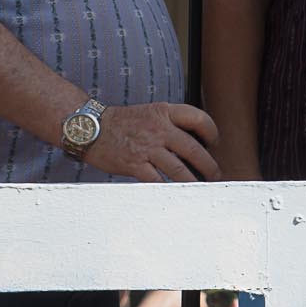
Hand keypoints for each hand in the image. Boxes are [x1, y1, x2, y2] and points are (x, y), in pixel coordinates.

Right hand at [82, 101, 220, 182]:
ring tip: (201, 189)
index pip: (199, 118)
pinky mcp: (135, 164)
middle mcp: (159, 128)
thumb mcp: (150, 112)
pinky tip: (176, 194)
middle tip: (215, 174)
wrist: (91, 128)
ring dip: (194, 183)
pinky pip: (158, 181)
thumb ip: (171, 123)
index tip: (214, 143)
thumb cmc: (123, 123)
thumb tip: (194, 143)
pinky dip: (169, 190)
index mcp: (164, 112)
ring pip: (180, 170)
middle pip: (194, 149)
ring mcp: (147, 147)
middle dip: (209, 166)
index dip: (212, 132)